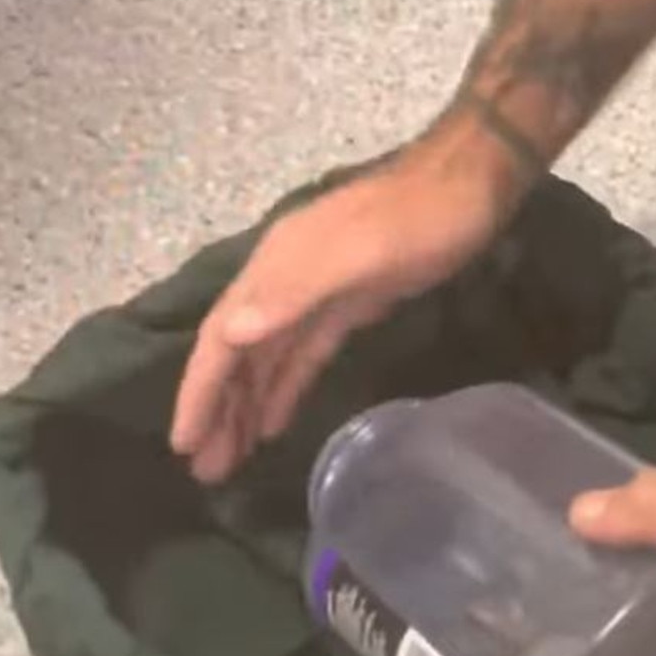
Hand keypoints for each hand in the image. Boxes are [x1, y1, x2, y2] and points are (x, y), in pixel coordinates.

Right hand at [170, 125, 519, 482]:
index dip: (200, 391)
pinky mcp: (343, 308)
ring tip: (228, 460)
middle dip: (217, 411)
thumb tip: (231, 334)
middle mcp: (281, 285)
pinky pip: (301, 357)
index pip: (221, 339)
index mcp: (274, 271)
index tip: (183, 442)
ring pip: (265, 362)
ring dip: (245, 409)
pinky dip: (283, 391)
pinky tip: (271, 425)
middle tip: (205, 470)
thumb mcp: (359, 253)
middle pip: (236, 356)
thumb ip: (294, 291)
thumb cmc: (418, 221)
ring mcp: (312, 297)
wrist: (471, 185)